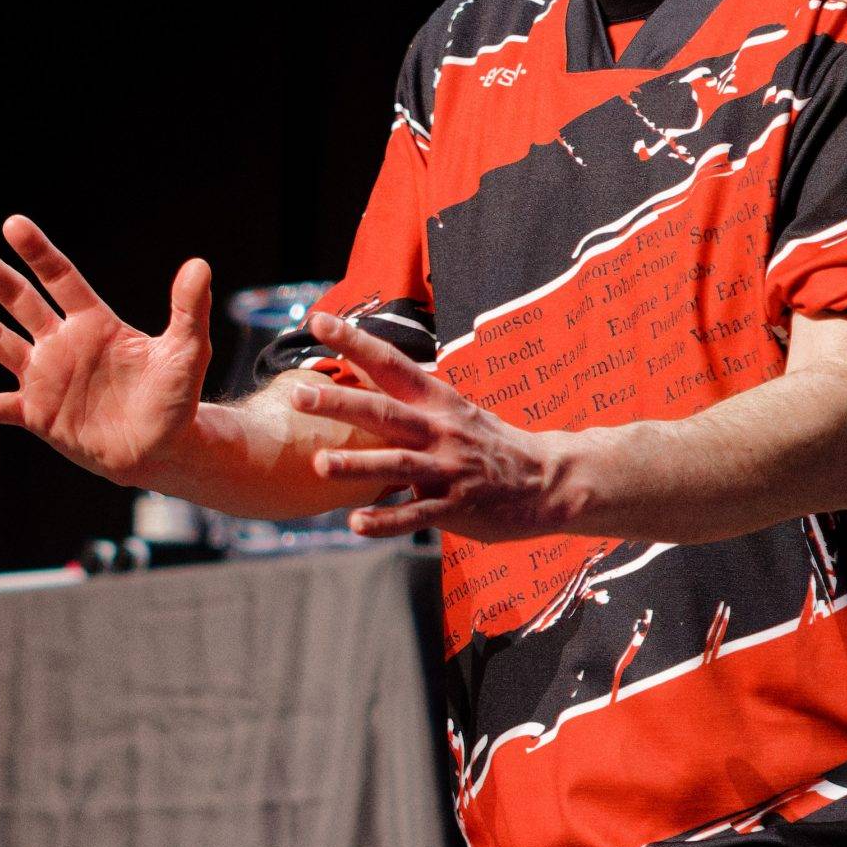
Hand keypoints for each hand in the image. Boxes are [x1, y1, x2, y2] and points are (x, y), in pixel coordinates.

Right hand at [0, 217, 212, 486]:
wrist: (161, 450)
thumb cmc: (176, 399)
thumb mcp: (186, 353)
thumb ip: (187, 311)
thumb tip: (199, 265)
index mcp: (94, 323)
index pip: (60, 278)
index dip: (38, 253)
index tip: (12, 225)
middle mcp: (62, 343)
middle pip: (19, 300)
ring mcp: (45, 378)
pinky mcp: (36, 414)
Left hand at [289, 312, 573, 541]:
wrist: (547, 481)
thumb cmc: (489, 444)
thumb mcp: (453, 412)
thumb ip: (407, 400)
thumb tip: (360, 375)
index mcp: (437, 401)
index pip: (390, 364)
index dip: (353, 341)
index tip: (316, 321)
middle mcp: (440, 430)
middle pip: (384, 413)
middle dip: (340, 403)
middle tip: (298, 395)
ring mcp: (449, 469)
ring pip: (396, 464)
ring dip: (356, 464)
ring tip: (318, 463)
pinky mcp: (457, 507)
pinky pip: (416, 516)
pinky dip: (385, 521)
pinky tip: (355, 524)